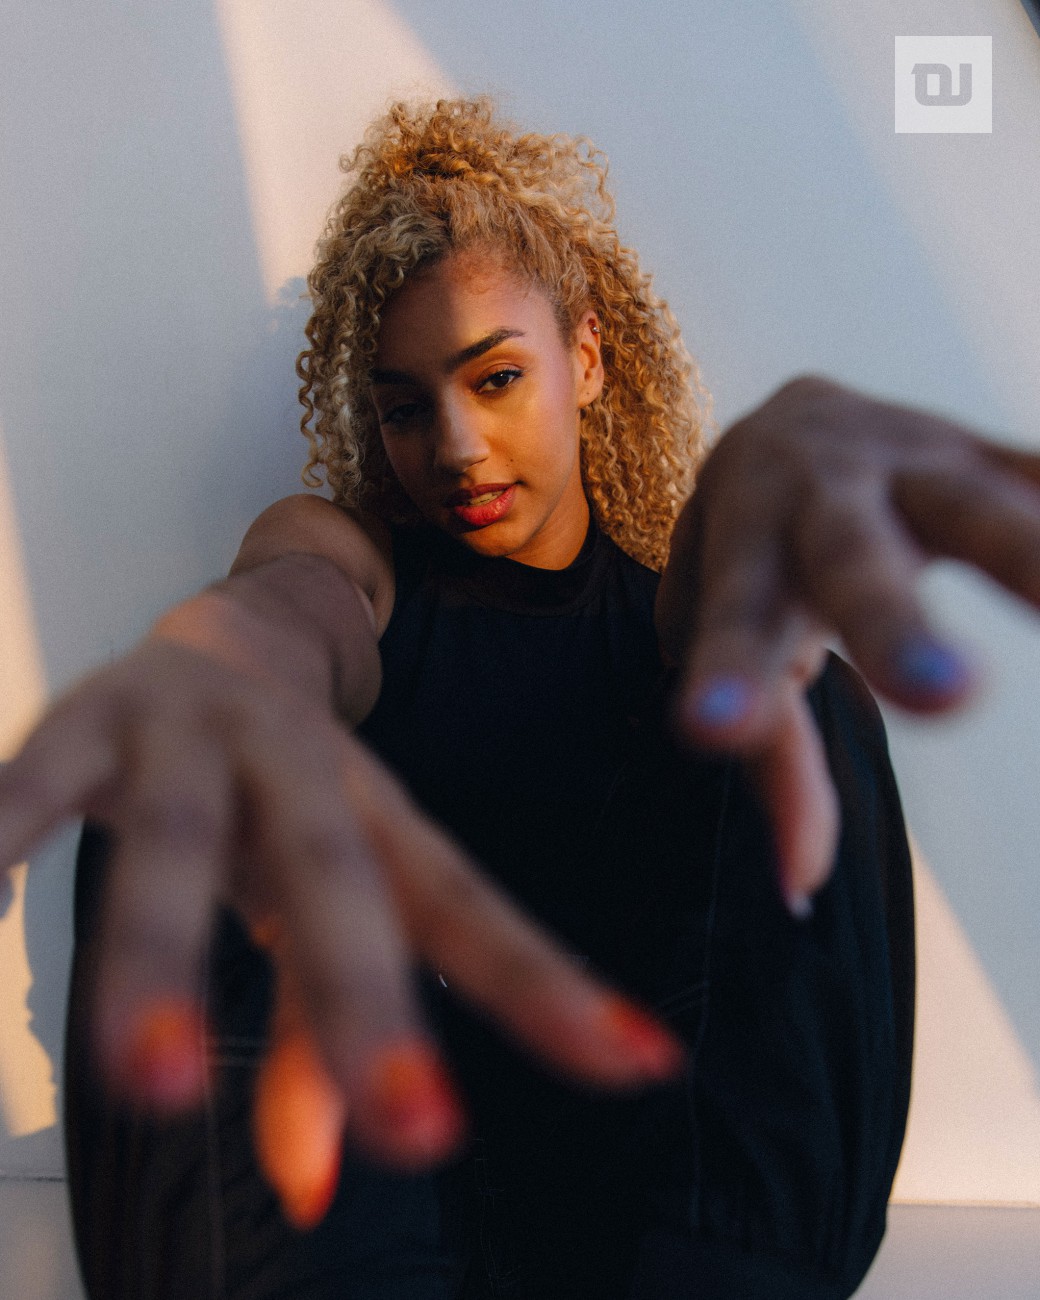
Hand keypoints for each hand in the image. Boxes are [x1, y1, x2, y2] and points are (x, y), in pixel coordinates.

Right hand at [0, 638, 685, 1205]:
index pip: (468, 905)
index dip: (548, 982)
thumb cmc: (280, 801)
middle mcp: (298, 768)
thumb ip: (314, 1032)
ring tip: (154, 1084)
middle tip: (419, 1133)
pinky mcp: (88, 717)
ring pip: (185, 842)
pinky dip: (1, 833)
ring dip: (168, 957)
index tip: (642, 1064)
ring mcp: (192, 735)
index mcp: (373, 815)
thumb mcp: (311, 901)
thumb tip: (320, 1189)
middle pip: (341, 880)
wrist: (220, 637)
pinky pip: (35, 780)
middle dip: (372, 1001)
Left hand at [655, 374, 1039, 910]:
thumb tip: (801, 887)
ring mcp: (906, 463)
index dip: (729, 674)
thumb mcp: (737, 641)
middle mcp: (817, 499)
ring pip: (971, 502)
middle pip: (849, 556)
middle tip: (946, 696)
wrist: (785, 418)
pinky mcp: (981, 452)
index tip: (716, 728)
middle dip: (891, 623)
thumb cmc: (752, 561)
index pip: (733, 623)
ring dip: (1030, 551)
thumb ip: (774, 755)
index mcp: (744, 551)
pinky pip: (1036, 472)